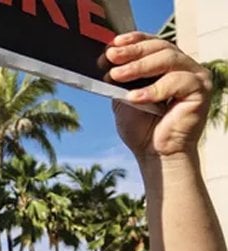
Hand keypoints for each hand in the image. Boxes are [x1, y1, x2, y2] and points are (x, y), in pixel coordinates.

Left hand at [108, 32, 211, 158]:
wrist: (154, 154)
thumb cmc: (141, 127)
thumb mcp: (123, 98)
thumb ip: (119, 80)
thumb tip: (105, 59)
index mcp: (166, 65)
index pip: (152, 43)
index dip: (133, 40)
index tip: (111, 45)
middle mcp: (184, 66)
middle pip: (160, 48)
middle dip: (133, 51)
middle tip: (111, 57)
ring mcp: (195, 76)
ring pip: (168, 59)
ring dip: (139, 66)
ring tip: (116, 76)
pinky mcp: (201, 90)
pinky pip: (178, 81)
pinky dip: (154, 89)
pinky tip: (135, 97)